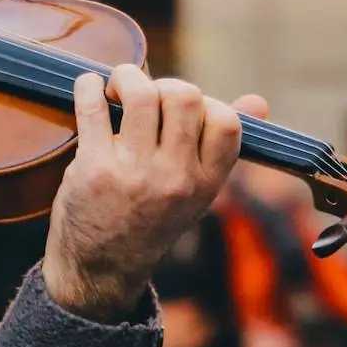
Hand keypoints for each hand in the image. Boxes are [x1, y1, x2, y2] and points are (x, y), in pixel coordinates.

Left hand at [41, 65, 267, 320]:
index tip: (182, 111)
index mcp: (205, 183)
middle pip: (185, 97)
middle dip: (164, 84)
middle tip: (145, 96)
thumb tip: (258, 101)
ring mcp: (134, 173)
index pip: (226, 122)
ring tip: (116, 88)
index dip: (207, 102)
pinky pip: (93, 108)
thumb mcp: (195, 191)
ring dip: (126, 77)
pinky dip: (89, 87)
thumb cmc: (152, 218)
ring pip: (142, 95)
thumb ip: (221, 145)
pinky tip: (90, 89)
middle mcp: (175, 178)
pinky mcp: (94, 169)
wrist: (102, 268)